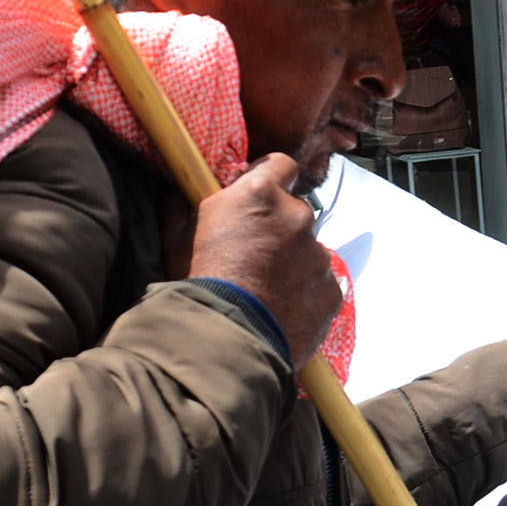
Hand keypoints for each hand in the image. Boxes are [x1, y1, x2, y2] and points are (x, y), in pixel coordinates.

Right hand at [188, 154, 340, 362]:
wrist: (224, 341)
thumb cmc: (196, 283)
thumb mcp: (175, 237)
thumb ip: (180, 205)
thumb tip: (176, 192)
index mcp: (260, 194)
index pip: (280, 164)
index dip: (269, 177)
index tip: (257, 196)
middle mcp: (297, 217)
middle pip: (294, 211)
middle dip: (278, 227)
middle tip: (252, 254)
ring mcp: (318, 255)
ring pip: (308, 250)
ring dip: (291, 262)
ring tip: (264, 290)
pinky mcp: (331, 291)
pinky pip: (320, 285)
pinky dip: (304, 293)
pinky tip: (279, 309)